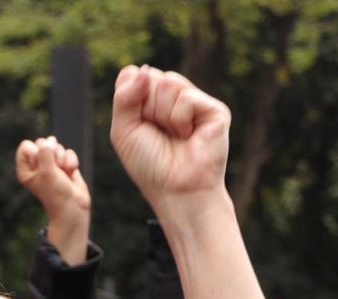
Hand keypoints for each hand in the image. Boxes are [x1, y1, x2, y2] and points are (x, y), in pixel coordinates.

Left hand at [16, 136, 90, 264]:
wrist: (73, 206)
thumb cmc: (56, 193)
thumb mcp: (46, 172)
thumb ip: (45, 153)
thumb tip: (50, 141)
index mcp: (25, 169)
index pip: (26, 146)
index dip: (36, 152)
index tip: (41, 166)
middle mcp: (37, 165)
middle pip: (42, 143)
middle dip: (51, 154)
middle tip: (54, 169)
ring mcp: (51, 164)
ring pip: (57, 146)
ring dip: (62, 159)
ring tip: (62, 173)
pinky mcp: (65, 164)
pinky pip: (68, 152)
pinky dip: (71, 162)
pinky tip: (70, 173)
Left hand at [110, 65, 230, 210]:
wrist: (176, 190)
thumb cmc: (149, 165)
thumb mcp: (123, 130)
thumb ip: (124, 96)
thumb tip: (144, 69)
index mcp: (151, 100)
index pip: (133, 75)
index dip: (129, 99)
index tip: (138, 126)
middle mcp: (174, 97)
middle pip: (150, 76)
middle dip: (146, 108)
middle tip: (159, 134)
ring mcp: (195, 101)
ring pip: (168, 83)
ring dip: (163, 115)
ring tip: (175, 136)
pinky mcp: (214, 109)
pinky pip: (186, 97)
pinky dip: (180, 120)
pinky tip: (189, 135)